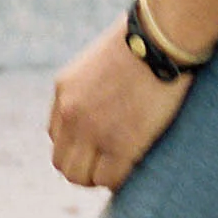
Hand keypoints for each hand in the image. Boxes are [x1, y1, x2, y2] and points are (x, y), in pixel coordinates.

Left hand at [47, 21, 191, 191]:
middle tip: (111, 165)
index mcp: (65, 92)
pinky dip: (122, 181)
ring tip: (124, 168)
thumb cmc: (143, 40)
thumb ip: (94, 86)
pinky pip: (111, 180)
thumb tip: (107, 100)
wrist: (160, 37)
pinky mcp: (120, 145)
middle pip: (64, 163)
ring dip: (101, 177)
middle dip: (85, 168)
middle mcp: (71, 114)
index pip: (58, 136)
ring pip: (82, 177)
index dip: (79, 147)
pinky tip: (137, 168)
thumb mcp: (102, 60)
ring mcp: (93, 131)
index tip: (99, 148)